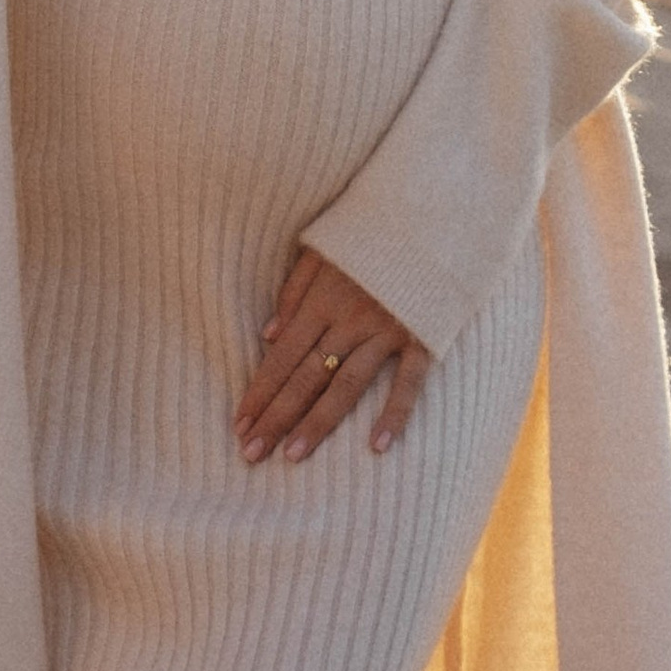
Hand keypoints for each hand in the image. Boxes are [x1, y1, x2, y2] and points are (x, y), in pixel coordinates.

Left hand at [236, 247, 430, 465]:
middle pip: (306, 376)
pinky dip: (394, 413)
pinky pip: (408, 381)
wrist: (432, 215)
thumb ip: (294, 292)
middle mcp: (348, 320)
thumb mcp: (323, 249)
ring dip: (317, 421)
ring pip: (345, 384)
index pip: (282, 356)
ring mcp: (385, 330)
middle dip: (276, 416)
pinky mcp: (421, 336)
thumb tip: (267, 335)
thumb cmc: (372, 233)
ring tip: (292, 455)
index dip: (259, 391)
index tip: (238, 424)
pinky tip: (377, 446)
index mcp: (321, 300)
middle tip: (250, 453)